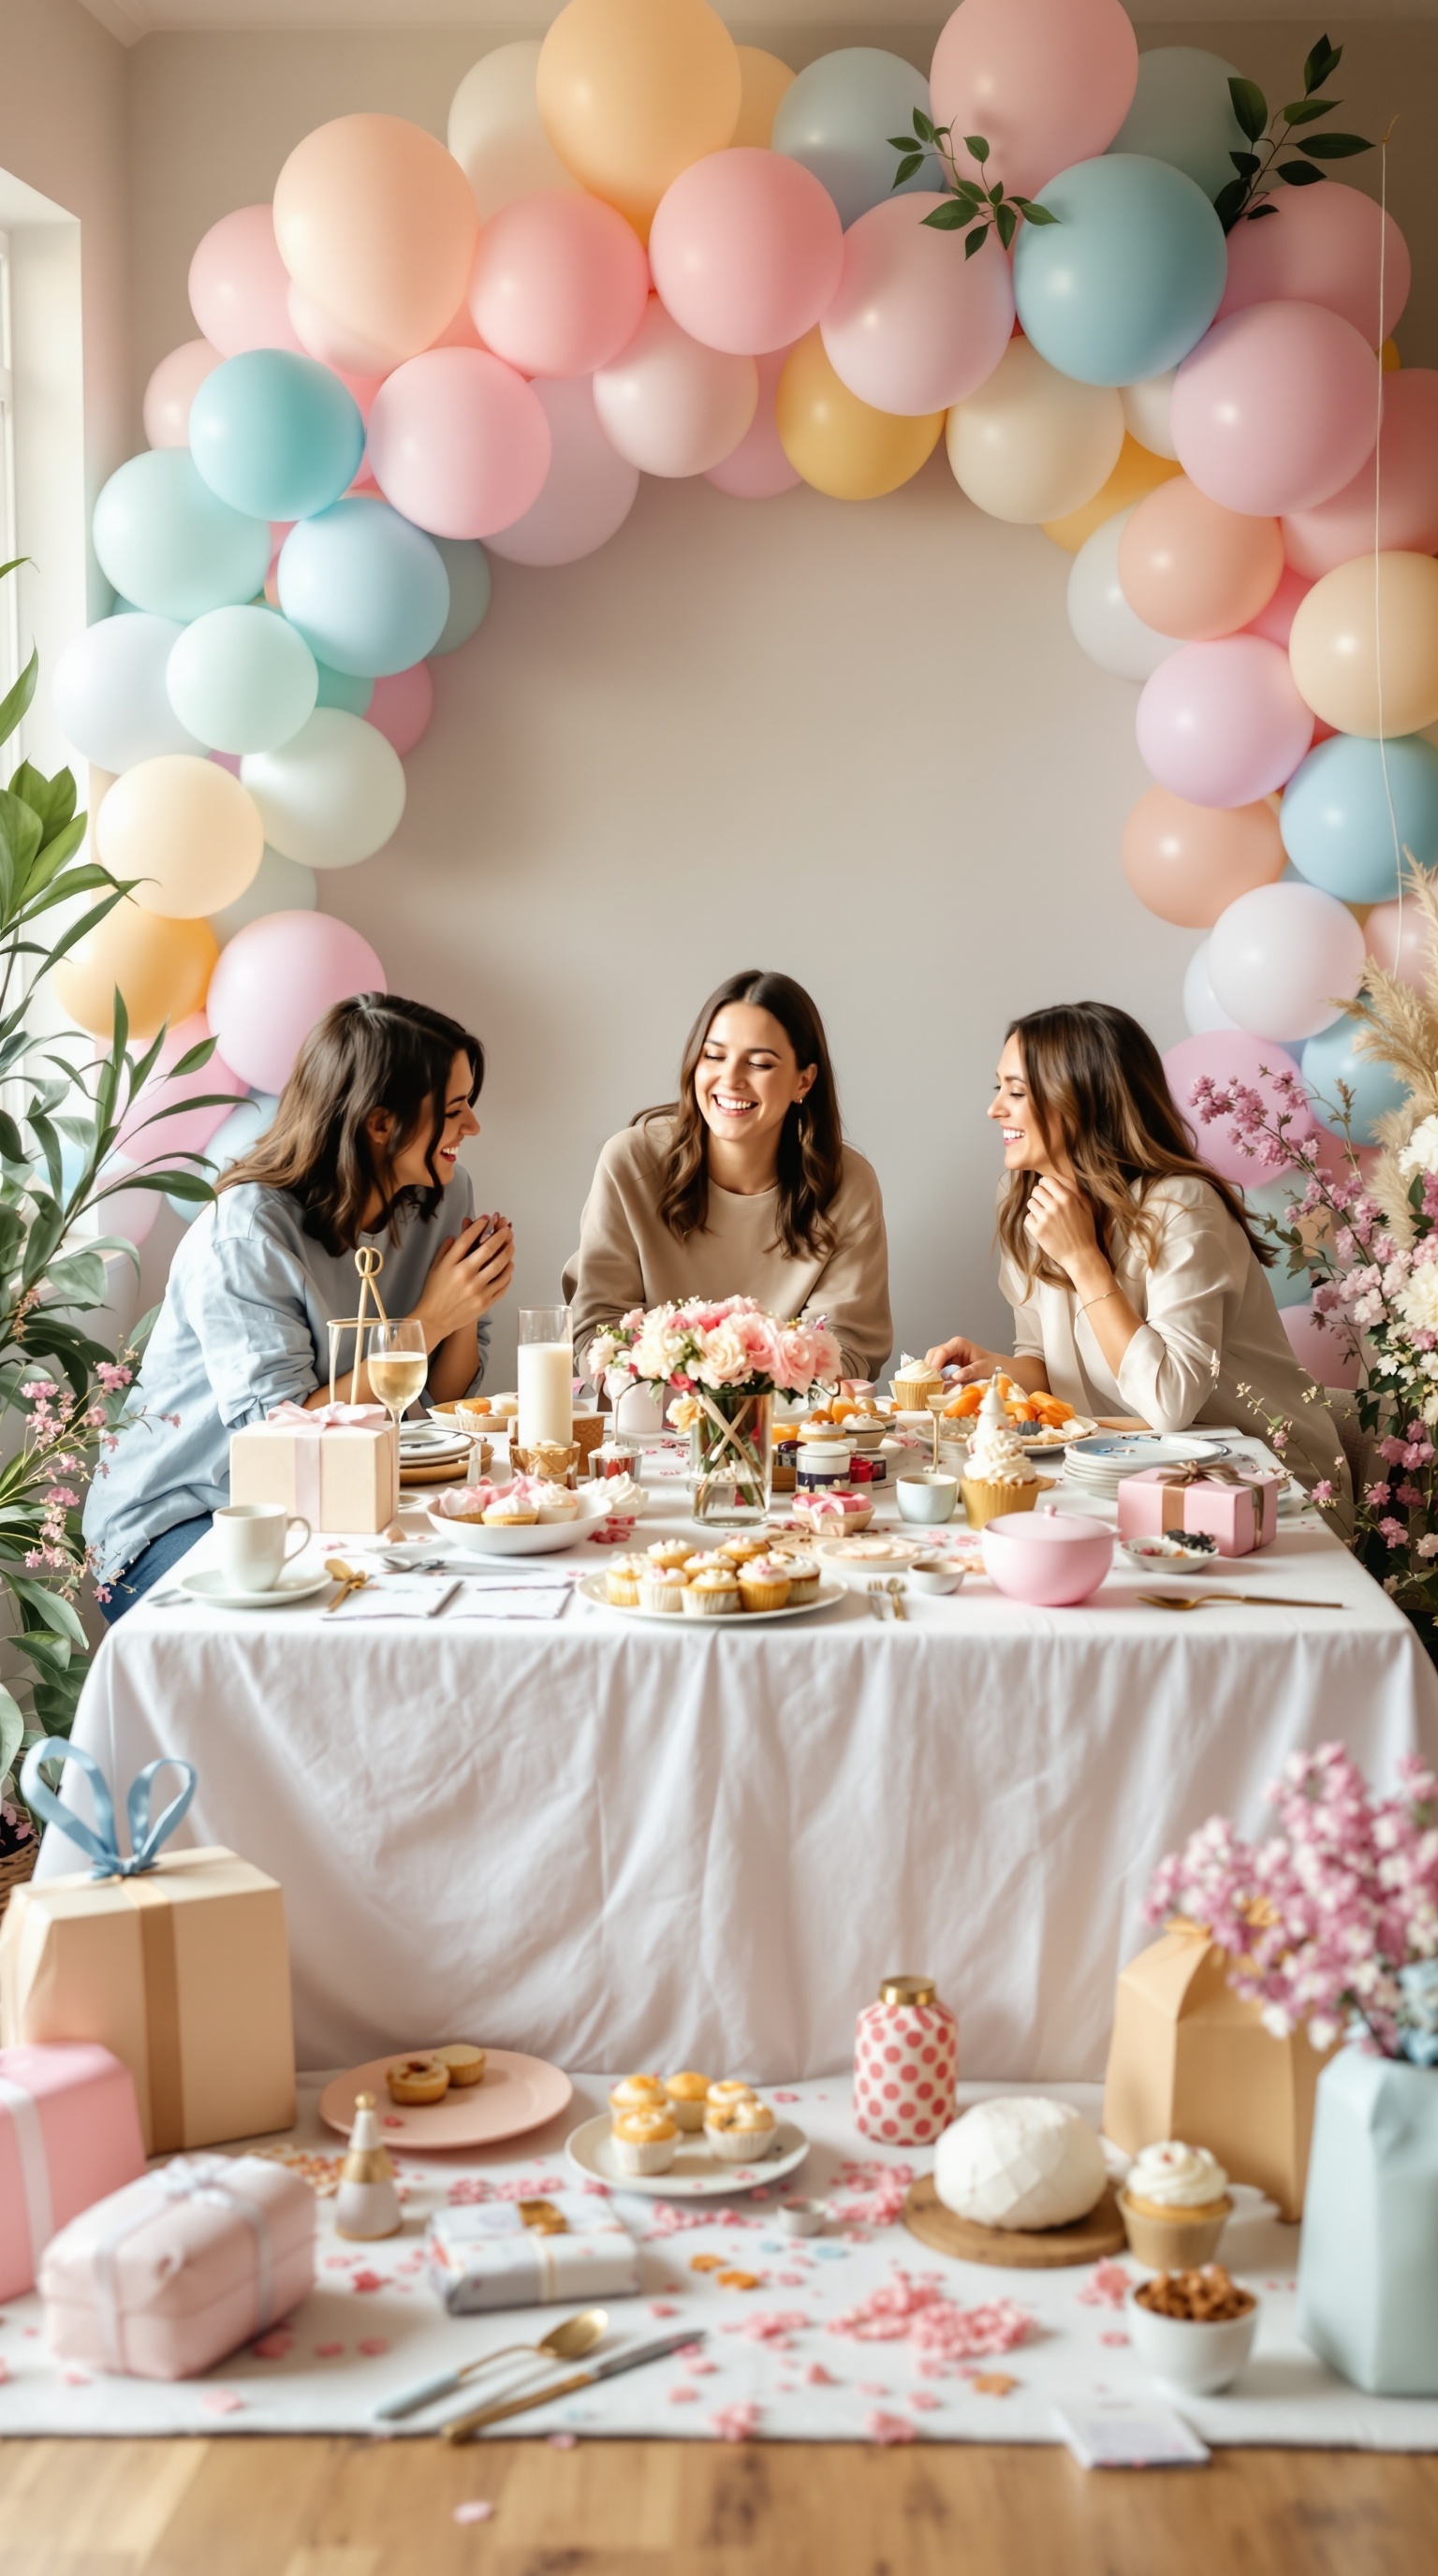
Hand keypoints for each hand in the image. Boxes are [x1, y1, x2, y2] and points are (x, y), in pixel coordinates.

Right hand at [417, 1217, 513, 1344]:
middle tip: (507, 1229)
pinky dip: (508, 1273)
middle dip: (500, 1236)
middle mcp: (465, 1276)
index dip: (478, 1226)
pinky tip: (509, 1266)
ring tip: (511, 1245)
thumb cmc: (434, 1293)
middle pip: (488, 1250)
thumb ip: (446, 1250)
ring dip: (508, 1253)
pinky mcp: (485, 1302)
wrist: (435, 1320)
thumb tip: (456, 1235)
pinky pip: (502, 1284)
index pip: (466, 1240)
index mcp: (451, 1266)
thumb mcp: (435, 1268)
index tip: (486, 1219)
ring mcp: (477, 1290)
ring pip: (499, 1267)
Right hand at [923, 1334, 1007, 1382]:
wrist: (997, 1367)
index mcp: (959, 1344)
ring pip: (932, 1363)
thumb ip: (969, 1371)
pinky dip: (936, 1378)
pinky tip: (940, 1385)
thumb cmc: (992, 1365)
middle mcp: (951, 1347)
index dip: (936, 1364)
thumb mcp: (983, 1368)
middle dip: (932, 1370)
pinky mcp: (947, 1364)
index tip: (935, 1377)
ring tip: (937, 1386)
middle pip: (932, 1355)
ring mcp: (947, 1356)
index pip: (942, 1352)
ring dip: (933, 1375)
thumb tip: (955, 1376)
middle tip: (934, 1384)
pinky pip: (936, 1370)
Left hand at [1023, 1176, 1100, 1279]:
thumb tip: (1062, 1178)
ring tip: (1045, 1216)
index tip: (1048, 1191)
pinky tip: (1042, 1226)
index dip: (1046, 1185)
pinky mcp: (1037, 1231)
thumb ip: (1075, 1191)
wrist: (1080, 1256)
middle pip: (1036, 1190)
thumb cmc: (1085, 1231)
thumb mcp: (1086, 1207)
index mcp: (1067, 1198)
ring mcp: (1045, 1219)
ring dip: (1036, 1208)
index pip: (1046, 1180)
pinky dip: (1033, 1221)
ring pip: (1030, 1203)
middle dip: (1040, 1196)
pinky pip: (1027, 1218)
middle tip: (1046, 1205)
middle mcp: (1055, 1206)